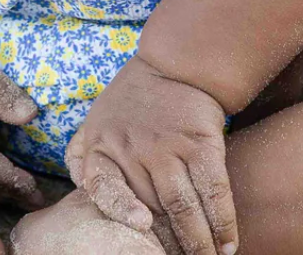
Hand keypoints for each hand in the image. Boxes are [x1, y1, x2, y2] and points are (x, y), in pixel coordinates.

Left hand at [64, 55, 237, 254]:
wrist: (176, 66)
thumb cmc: (131, 102)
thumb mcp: (96, 121)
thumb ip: (81, 155)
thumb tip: (76, 187)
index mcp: (104, 147)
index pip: (103, 186)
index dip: (120, 208)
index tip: (140, 226)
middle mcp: (136, 149)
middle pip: (151, 210)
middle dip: (167, 246)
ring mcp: (171, 147)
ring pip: (184, 207)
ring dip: (198, 244)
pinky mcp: (203, 144)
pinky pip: (214, 190)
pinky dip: (223, 222)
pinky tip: (227, 245)